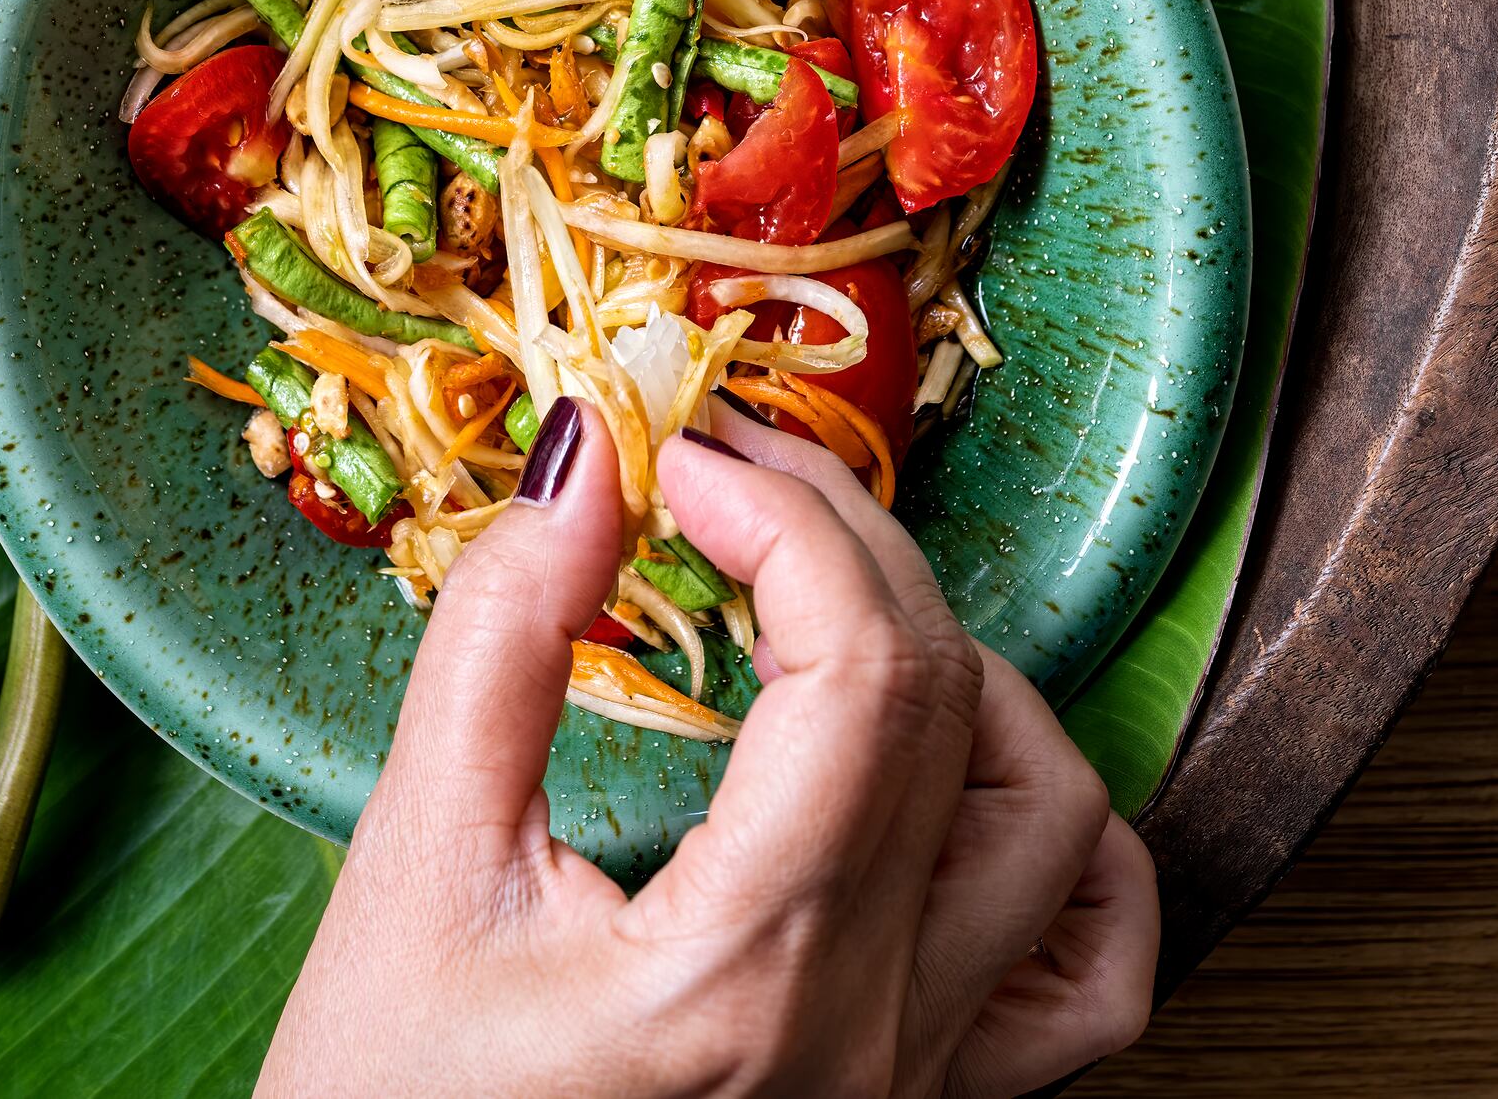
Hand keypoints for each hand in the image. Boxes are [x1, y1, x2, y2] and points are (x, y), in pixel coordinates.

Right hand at [264, 407, 1158, 1098]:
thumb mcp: (409, 872)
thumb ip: (499, 649)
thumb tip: (588, 461)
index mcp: (746, 969)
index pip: (858, 672)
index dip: (788, 519)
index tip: (688, 459)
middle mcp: (869, 1028)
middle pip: (951, 713)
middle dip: (851, 555)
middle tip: (740, 493)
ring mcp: (916, 1076)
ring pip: (1055, 824)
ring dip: (971, 691)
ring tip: (836, 635)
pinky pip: (1088, 977)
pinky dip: (1064, 857)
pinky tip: (964, 792)